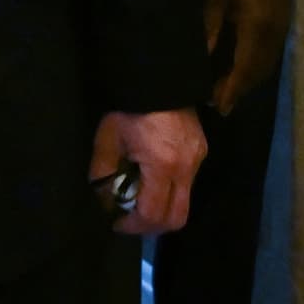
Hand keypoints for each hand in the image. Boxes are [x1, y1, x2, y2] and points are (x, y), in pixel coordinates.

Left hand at [90, 108, 205, 237]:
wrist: (159, 77)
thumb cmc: (129, 108)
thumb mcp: (107, 139)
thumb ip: (102, 173)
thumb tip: (105, 199)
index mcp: (162, 165)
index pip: (153, 214)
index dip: (134, 226)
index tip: (117, 223)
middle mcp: (186, 168)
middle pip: (177, 218)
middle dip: (152, 226)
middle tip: (131, 220)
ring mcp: (198, 160)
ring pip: (185, 202)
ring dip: (162, 208)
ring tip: (139, 197)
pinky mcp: (201, 151)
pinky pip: (188, 184)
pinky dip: (169, 191)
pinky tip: (152, 178)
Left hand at [202, 0, 291, 117]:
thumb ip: (211, 23)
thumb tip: (206, 54)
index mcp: (256, 25)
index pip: (245, 65)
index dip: (233, 88)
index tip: (220, 106)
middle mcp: (272, 35)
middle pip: (257, 72)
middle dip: (238, 91)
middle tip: (218, 105)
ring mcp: (281, 33)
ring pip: (265, 68)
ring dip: (247, 83)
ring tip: (225, 94)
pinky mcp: (282, 29)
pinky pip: (269, 58)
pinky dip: (255, 72)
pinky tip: (241, 74)